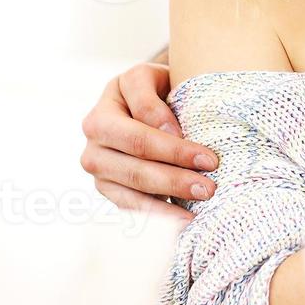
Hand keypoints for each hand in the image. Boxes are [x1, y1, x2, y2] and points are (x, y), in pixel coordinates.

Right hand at [79, 61, 218, 218]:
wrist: (144, 101)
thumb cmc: (162, 90)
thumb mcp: (164, 82)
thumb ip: (165, 102)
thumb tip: (174, 136)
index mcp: (113, 96)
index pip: (144, 120)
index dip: (175, 144)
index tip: (209, 160)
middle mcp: (95, 128)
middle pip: (136, 155)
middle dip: (175, 175)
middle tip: (209, 188)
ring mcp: (96, 159)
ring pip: (131, 181)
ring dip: (168, 196)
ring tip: (198, 208)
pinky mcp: (104, 184)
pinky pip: (127, 203)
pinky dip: (155, 215)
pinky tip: (181, 222)